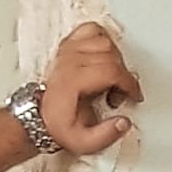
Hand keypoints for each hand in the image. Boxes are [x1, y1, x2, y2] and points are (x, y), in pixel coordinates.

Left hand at [42, 23, 140, 155]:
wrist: (38, 116)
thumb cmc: (58, 125)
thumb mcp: (83, 142)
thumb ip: (106, 136)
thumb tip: (123, 122)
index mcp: (73, 81)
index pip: (111, 71)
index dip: (129, 84)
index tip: (133, 95)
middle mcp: (70, 61)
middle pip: (111, 56)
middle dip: (123, 76)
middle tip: (118, 94)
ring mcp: (68, 50)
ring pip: (104, 41)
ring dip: (116, 58)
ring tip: (112, 76)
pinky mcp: (67, 45)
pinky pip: (91, 29)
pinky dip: (103, 38)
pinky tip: (104, 54)